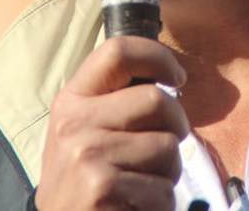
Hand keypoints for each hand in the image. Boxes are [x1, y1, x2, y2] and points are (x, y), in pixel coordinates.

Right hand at [34, 36, 189, 209]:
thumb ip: (114, 102)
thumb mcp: (82, 131)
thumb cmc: (81, 180)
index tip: (176, 78)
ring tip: (141, 183)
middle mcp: (75, 123)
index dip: (157, 57)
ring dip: (168, 172)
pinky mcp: (104, 189)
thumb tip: (166, 78)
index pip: (117, 52)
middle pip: (157, 100)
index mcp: (72, 100)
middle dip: (177, 125)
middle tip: (165, 145)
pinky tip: (136, 206)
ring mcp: (88, 156)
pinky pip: (164, 189)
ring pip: (168, 148)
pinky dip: (161, 204)